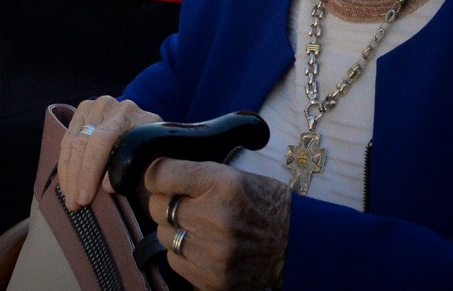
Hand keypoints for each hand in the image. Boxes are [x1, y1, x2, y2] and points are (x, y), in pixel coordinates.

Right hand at [54, 95, 160, 210]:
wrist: (150, 128)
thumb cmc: (156, 153)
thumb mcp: (157, 160)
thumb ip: (140, 171)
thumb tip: (109, 185)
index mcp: (135, 117)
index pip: (104, 140)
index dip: (94, 169)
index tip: (91, 195)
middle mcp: (113, 107)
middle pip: (85, 142)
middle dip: (79, 176)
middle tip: (76, 203)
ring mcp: (95, 106)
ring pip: (73, 143)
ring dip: (69, 174)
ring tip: (69, 199)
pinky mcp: (82, 111)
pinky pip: (67, 140)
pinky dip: (65, 165)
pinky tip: (66, 184)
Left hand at [144, 158, 289, 290]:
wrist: (297, 244)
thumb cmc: (264, 203)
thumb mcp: (232, 175)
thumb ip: (193, 174)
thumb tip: (155, 174)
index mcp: (221, 184)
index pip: (160, 175)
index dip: (158, 176)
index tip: (162, 178)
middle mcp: (214, 218)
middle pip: (156, 207)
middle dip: (168, 203)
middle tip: (188, 205)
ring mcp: (213, 252)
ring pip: (164, 235)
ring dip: (176, 229)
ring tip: (200, 227)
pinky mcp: (212, 278)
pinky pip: (175, 260)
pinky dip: (184, 253)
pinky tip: (204, 246)